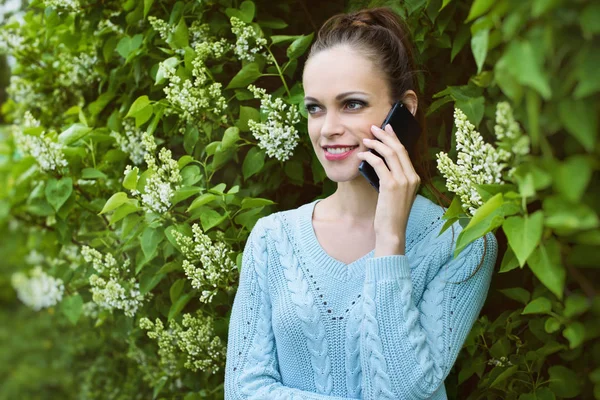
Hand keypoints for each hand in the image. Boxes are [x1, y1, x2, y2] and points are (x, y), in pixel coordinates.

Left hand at [356, 124, 420, 255]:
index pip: (405, 153)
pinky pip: (379, 164)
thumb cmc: (391, 214)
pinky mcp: (391, 186)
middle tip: (374, 128)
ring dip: (376, 144)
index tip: (387, 129)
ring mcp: (403, 181)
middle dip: (385, 135)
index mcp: (415, 178)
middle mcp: (412, 177)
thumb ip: (393, 179)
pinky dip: (369, 157)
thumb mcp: (396, 194)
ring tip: (366, 139)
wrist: (392, 231)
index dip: (395, 138)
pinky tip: (362, 155)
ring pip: (390, 154)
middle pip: (399, 149)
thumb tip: (378, 162)